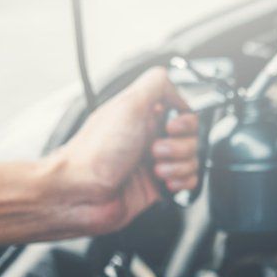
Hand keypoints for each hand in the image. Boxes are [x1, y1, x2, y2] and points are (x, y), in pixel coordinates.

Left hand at [53, 67, 199, 233]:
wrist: (83, 192)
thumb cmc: (96, 152)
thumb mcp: (128, 105)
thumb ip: (156, 85)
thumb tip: (177, 86)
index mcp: (144, 116)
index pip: (184, 113)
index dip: (185, 121)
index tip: (171, 127)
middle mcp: (151, 138)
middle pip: (193, 138)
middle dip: (180, 147)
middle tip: (154, 150)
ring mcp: (157, 163)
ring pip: (192, 160)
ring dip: (178, 166)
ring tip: (155, 170)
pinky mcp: (161, 185)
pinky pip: (189, 181)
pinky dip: (182, 183)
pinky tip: (164, 183)